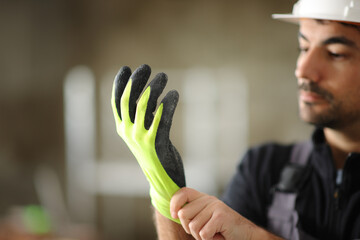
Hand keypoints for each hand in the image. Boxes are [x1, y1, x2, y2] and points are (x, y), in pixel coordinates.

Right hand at [111, 64, 185, 222]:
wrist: (162, 178)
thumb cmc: (154, 152)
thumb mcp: (144, 132)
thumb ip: (144, 115)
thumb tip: (150, 91)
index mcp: (123, 128)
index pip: (117, 102)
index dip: (120, 84)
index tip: (126, 68)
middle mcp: (129, 132)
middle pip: (129, 100)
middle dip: (136, 80)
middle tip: (146, 67)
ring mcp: (142, 138)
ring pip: (144, 106)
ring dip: (154, 88)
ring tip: (163, 76)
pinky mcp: (157, 143)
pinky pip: (163, 119)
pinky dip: (168, 104)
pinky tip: (174, 94)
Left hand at [170, 188, 264, 239]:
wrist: (247, 235)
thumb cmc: (222, 230)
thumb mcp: (205, 218)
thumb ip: (192, 213)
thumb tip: (174, 213)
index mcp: (203, 198)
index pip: (183, 193)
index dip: (174, 203)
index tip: (173, 215)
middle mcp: (209, 200)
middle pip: (183, 214)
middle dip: (189, 228)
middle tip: (204, 231)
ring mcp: (215, 207)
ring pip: (193, 227)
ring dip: (201, 236)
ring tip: (214, 233)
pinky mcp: (220, 216)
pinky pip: (203, 234)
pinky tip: (219, 236)